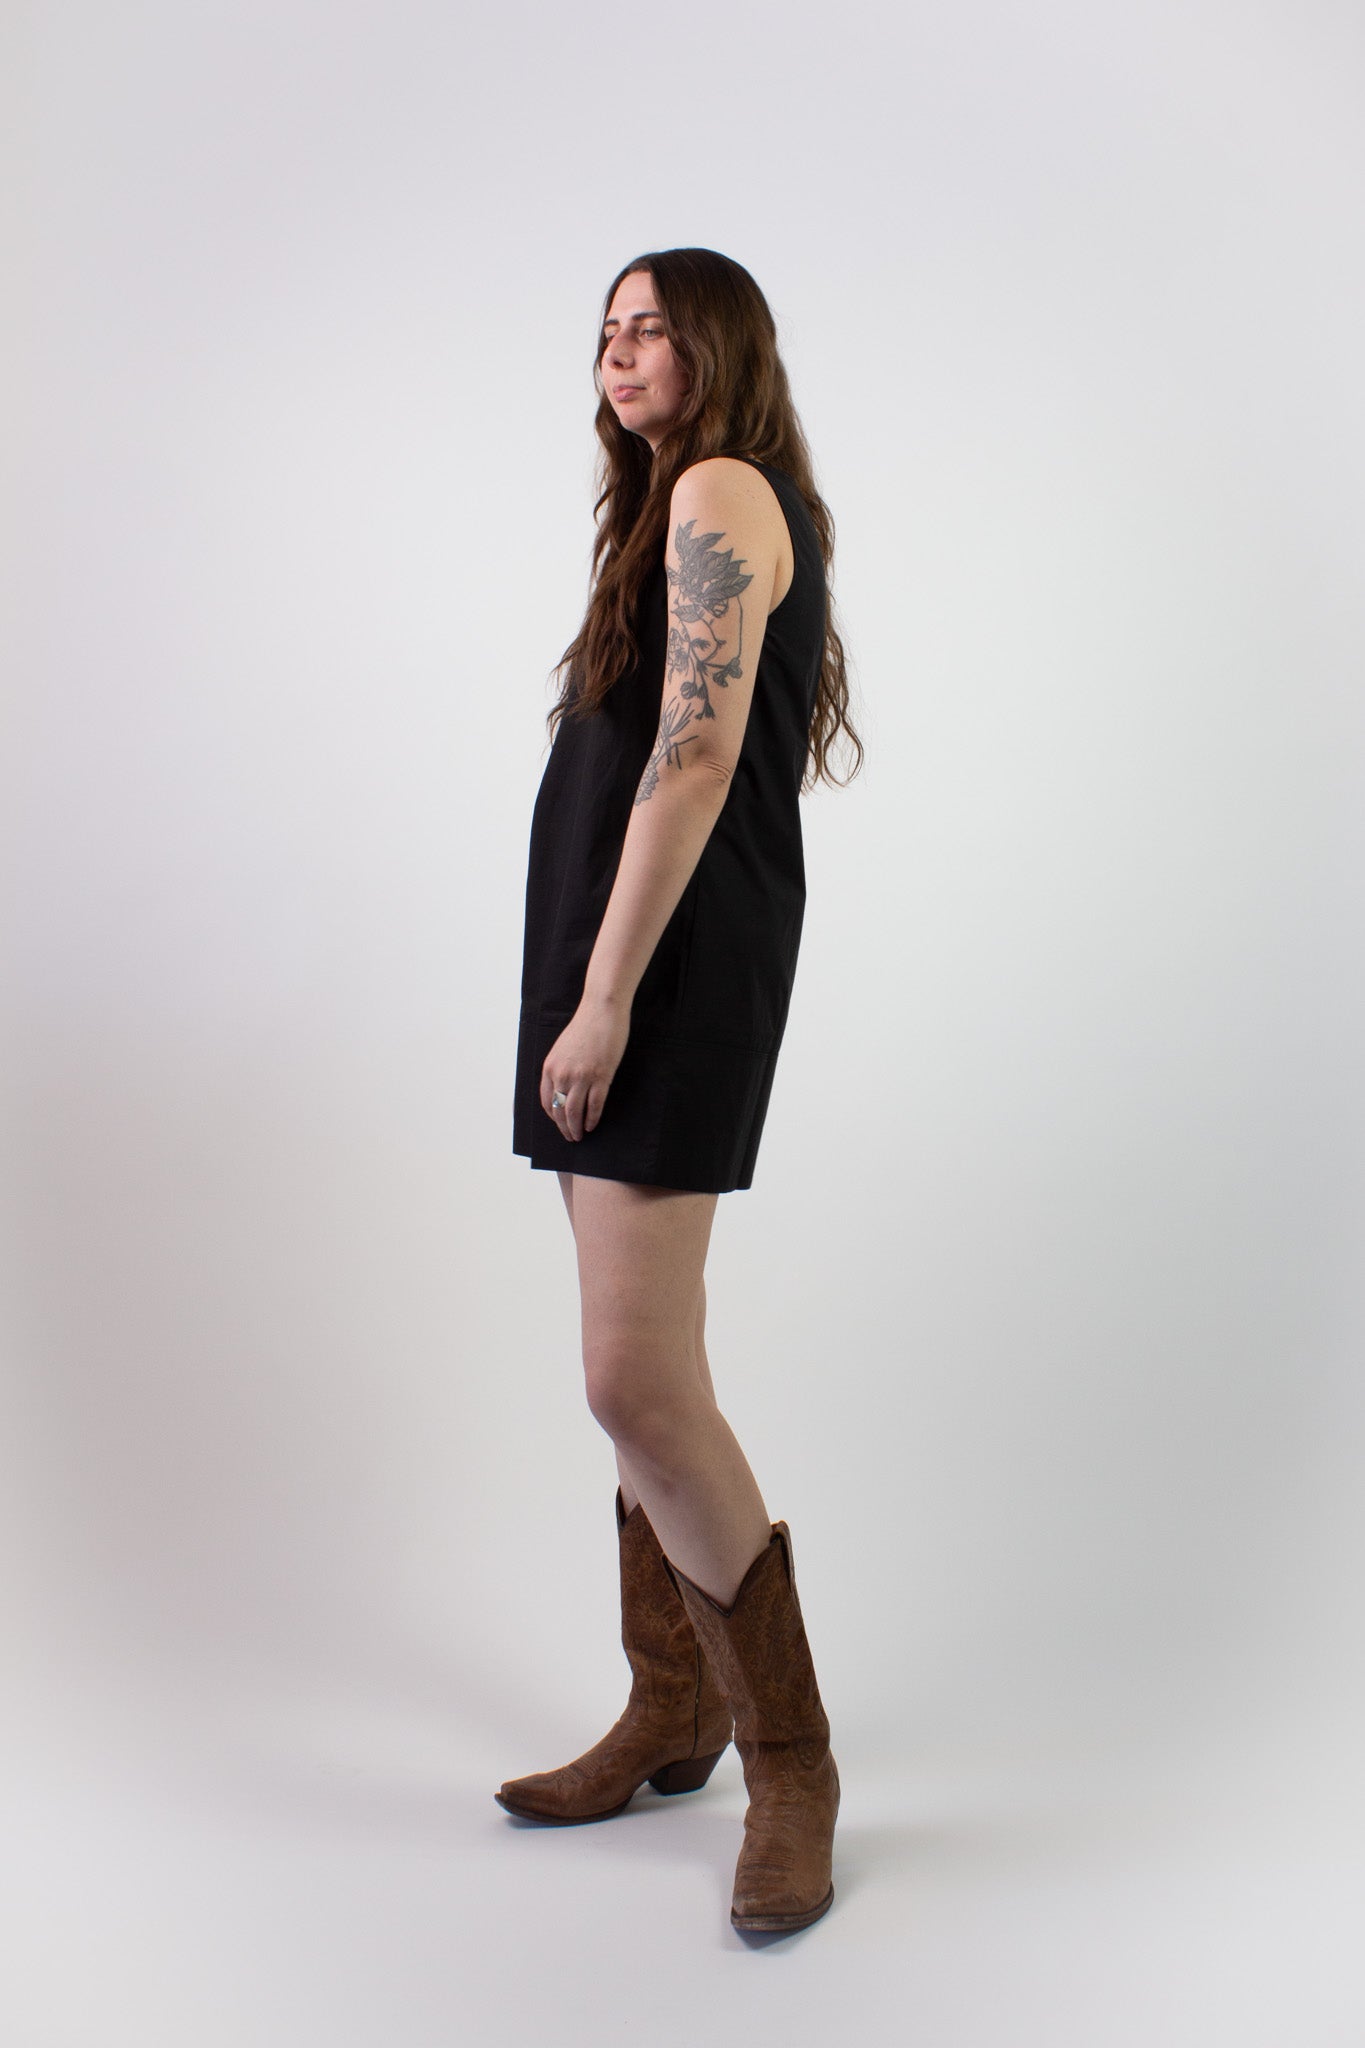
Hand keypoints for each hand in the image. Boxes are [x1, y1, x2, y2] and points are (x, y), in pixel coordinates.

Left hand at [541, 993, 630, 1141]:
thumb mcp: (563, 1048)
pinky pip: (594, 1105)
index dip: (552, 1116)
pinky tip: (593, 1125)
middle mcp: (562, 1074)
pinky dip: (592, 1119)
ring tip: (580, 1136)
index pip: (546, 1101)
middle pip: (559, 1110)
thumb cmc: (585, 1026)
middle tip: (570, 1137)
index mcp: (550, 1067)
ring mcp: (581, 1077)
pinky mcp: (601, 1077)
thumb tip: (563, 1088)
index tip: (559, 1123)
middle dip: (564, 1127)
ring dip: (576, 1128)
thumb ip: (560, 1067)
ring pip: (575, 1112)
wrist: (601, 1010)